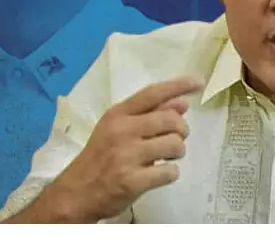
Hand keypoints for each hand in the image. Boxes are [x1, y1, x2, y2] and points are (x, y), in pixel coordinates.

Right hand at [46, 76, 202, 221]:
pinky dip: (170, 173)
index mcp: (118, 114)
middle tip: (175, 139)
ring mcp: (126, 155)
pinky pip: (169, 172)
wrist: (77, 192)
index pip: (152, 93)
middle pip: (171, 120)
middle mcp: (122, 130)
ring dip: (178, 152)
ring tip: (167, 157)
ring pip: (175, 145)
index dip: (178, 86)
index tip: (197, 82)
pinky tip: (159, 174)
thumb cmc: (101, 157)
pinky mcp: (131, 181)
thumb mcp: (117, 129)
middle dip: (182, 130)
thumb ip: (149, 115)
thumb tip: (182, 103)